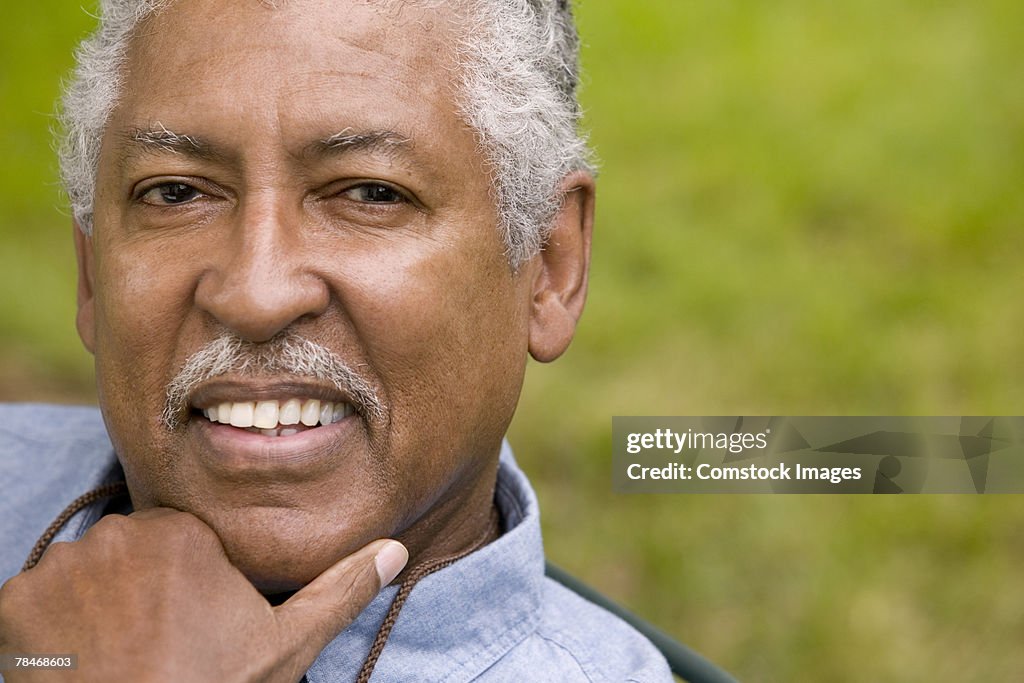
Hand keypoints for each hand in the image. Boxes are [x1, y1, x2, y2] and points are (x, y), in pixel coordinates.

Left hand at [0, 508, 407, 681]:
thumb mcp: (285, 645)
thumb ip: (339, 589)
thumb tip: (392, 550)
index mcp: (184, 533)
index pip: (182, 541)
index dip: (190, 584)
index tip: (193, 625)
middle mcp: (117, 534)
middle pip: (132, 551)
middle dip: (142, 587)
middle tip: (159, 642)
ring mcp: (60, 567)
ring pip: (85, 572)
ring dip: (96, 603)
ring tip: (120, 654)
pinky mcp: (14, 602)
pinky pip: (37, 598)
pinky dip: (52, 625)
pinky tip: (80, 659)